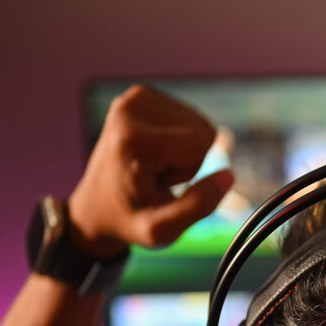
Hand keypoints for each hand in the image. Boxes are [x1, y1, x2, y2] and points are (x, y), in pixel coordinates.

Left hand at [68, 85, 233, 257]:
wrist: (97, 206)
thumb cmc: (129, 219)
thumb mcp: (161, 230)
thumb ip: (198, 207)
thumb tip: (228, 176)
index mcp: (133, 138)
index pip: (201, 142)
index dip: (192, 170)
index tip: (160, 183)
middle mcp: (130, 107)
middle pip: (202, 129)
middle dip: (190, 159)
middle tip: (157, 176)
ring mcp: (134, 97)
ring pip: (198, 123)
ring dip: (184, 150)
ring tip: (154, 166)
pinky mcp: (141, 95)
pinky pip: (188, 117)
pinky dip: (178, 139)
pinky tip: (155, 154)